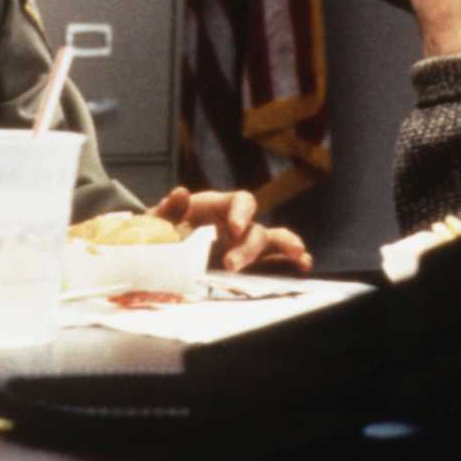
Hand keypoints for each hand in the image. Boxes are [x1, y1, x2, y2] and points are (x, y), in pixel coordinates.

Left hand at [150, 186, 312, 272]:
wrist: (158, 255)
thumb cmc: (161, 233)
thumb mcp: (158, 221)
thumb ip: (169, 210)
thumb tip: (180, 193)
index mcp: (217, 207)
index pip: (240, 201)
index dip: (242, 212)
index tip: (234, 229)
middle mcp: (236, 224)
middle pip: (254, 229)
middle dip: (248, 248)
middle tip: (230, 265)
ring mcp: (244, 245)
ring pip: (271, 241)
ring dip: (285, 248)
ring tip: (299, 256)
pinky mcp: (247, 264)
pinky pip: (273, 261)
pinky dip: (288, 263)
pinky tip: (302, 267)